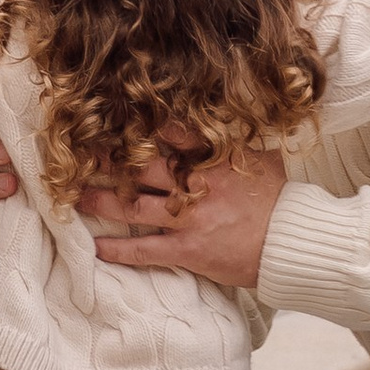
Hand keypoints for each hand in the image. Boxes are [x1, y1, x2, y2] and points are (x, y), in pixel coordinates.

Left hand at [87, 145, 288, 291]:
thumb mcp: (259, 159)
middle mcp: (196, 183)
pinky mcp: (189, 250)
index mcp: (213, 157)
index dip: (139, 126)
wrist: (295, 240)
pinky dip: (118, 250)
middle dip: (108, 160)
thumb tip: (223, 129)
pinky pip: (145, 250)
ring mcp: (190, 217)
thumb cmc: (282, 199)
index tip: (112, 120)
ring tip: (75, 196)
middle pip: (142, 167)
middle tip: (78, 154)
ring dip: (101, 200)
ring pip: (134, 205)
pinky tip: (96, 247)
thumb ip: (232, 146)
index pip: (171, 133)